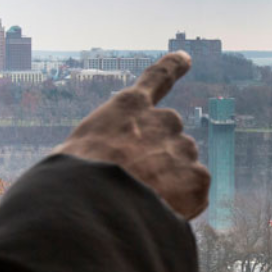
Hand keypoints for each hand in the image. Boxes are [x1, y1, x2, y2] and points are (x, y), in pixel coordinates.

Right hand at [55, 52, 210, 219]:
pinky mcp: (197, 178)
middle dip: (161, 157)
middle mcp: (163, 120)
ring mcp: (182, 148)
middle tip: (136, 184)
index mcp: (129, 107)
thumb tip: (118, 175)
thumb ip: (107, 151)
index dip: (173, 67)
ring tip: (141, 203)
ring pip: (183, 168)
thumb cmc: (74, 178)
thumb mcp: (78, 152)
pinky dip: (183, 206)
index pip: (157, 78)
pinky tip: (160, 214)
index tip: (186, 57)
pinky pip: (195, 195)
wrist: (94, 200)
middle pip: (171, 138)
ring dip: (170, 183)